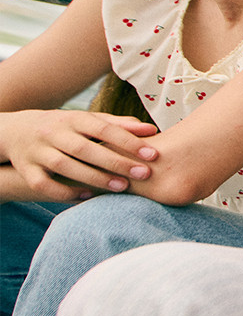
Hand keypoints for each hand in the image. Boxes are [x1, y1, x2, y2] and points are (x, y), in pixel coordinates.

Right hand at [0, 109, 158, 199]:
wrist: (15, 132)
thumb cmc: (65, 129)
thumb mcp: (88, 122)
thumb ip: (118, 126)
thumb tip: (152, 130)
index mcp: (73, 119)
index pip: (103, 128)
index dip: (128, 141)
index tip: (153, 154)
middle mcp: (53, 133)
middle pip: (84, 148)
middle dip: (115, 162)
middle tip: (144, 173)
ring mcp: (37, 151)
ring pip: (64, 165)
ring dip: (93, 177)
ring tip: (121, 187)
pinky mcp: (26, 169)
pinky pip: (42, 183)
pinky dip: (63, 192)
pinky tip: (87, 196)